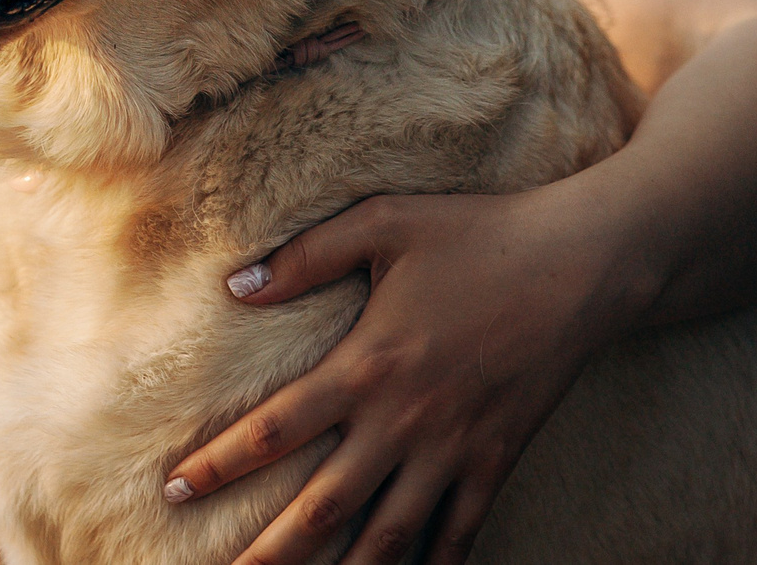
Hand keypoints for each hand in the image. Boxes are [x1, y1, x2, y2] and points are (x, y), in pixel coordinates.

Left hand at [161, 186, 646, 564]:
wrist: (581, 267)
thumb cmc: (476, 235)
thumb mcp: (383, 223)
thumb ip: (305, 256)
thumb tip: (233, 286)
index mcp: (367, 365)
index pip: (276, 427)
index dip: (220, 463)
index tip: (175, 489)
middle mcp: (404, 421)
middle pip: (323, 505)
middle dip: (270, 551)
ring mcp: (453, 449)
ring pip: (387, 534)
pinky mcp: (496, 461)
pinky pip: (459, 532)